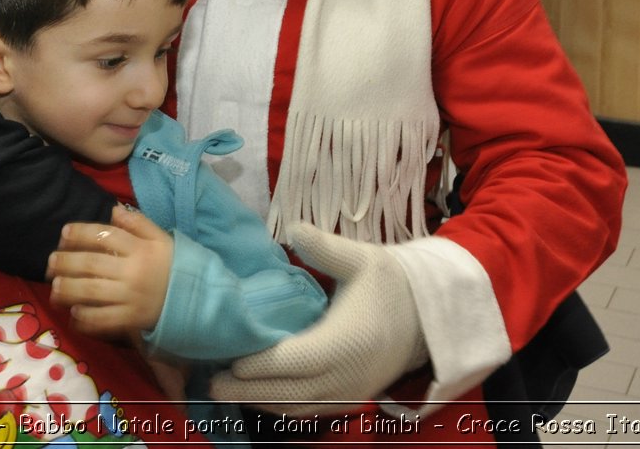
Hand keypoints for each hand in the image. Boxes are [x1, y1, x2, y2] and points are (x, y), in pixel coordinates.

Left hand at [48, 205, 172, 338]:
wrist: (198, 299)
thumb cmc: (175, 266)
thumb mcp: (162, 239)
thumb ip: (138, 223)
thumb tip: (112, 210)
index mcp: (141, 249)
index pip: (105, 235)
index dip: (81, 232)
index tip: (64, 233)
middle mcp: (133, 272)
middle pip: (91, 263)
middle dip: (66, 261)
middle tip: (50, 262)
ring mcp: (131, 298)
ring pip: (91, 291)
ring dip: (68, 288)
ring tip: (54, 287)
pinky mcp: (131, 320)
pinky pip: (103, 319)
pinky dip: (85, 317)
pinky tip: (74, 313)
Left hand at [210, 224, 426, 416]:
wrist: (430, 317)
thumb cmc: (392, 284)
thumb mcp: (363, 259)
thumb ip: (325, 247)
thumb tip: (291, 227)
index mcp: (346, 341)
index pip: (293, 361)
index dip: (258, 365)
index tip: (227, 360)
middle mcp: (346, 375)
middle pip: (288, 393)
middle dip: (246, 391)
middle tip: (210, 383)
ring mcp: (349, 392)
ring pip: (296, 408)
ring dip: (260, 402)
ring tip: (225, 391)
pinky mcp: (350, 399)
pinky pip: (310, 412)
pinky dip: (281, 407)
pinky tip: (258, 396)